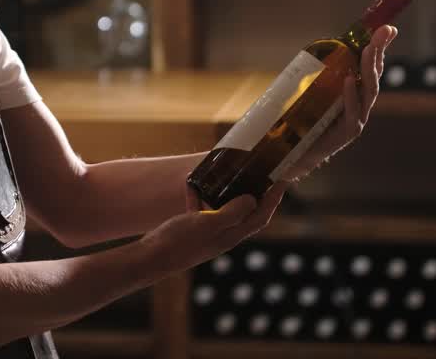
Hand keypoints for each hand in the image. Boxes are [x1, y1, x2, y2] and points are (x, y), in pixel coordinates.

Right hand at [141, 184, 286, 274]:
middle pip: (247, 214)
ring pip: (224, 210)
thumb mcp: (209, 223)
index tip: (283, 181)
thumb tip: (253, 199)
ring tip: (230, 176)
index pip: (261, 216)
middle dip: (256, 196)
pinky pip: (200, 209)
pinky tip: (192, 184)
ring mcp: (207, 233)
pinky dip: (199, 196)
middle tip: (261, 176)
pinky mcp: (191, 230)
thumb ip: (233, 212)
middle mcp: (223, 235)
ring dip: (228, 194)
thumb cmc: (181, 242)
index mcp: (232, 235)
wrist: (153, 258)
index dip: (274, 199)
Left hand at [285, 24, 397, 180]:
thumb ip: (318, 75)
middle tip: (383, 32)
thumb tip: (315, 49)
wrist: (297, 153)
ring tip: (368, 50)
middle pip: (374, 77)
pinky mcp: (347, 133)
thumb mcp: (313, 92)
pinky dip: (350, 96)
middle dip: (379, 53)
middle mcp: (360, 106)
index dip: (379, 49)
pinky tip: (349, 81)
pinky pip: (352, 113)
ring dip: (368, 69)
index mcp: (355, 94)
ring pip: (368, 92)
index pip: (371, 68)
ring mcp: (356, 120)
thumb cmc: (305, 121)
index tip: (386, 29)